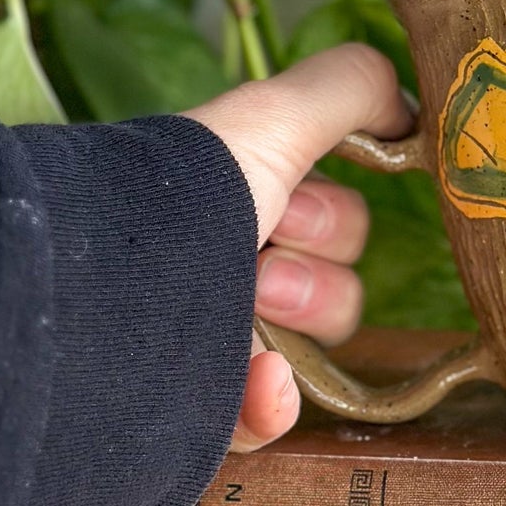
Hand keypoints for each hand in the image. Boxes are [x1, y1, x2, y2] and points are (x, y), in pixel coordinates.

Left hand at [185, 45, 411, 453]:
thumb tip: (410, 104)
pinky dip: (272, 402)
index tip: (293, 207)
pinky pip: (270, 417)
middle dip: (312, 275)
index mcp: (248, 208)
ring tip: (250, 307)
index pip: (341, 228)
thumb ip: (347, 88)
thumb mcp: (268, 118)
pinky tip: (260, 380)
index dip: (332, 219)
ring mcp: (222, 344)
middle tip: (263, 261)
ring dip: (297, 325)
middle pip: (339, 291)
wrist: (95, 293)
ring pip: (315, 352)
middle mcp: (236, 271)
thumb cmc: (176, 197)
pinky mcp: (207, 410)